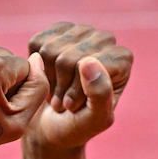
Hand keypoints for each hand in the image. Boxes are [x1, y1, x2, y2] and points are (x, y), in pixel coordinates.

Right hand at [25, 23, 132, 150]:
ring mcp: (80, 32)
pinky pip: (36, 44)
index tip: (76, 107)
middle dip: (61, 86)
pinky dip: (36, 67)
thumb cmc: (78, 126)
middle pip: (68, 58)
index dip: (76, 91)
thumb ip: (100, 94)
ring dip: (48, 79)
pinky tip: (47, 78)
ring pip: (50, 50)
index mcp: (122, 59)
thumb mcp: (95, 120)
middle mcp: (105, 40)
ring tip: (57, 92)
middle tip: (64, 103)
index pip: (90, 65)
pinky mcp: (56, 31)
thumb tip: (88, 61)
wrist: (51, 127)